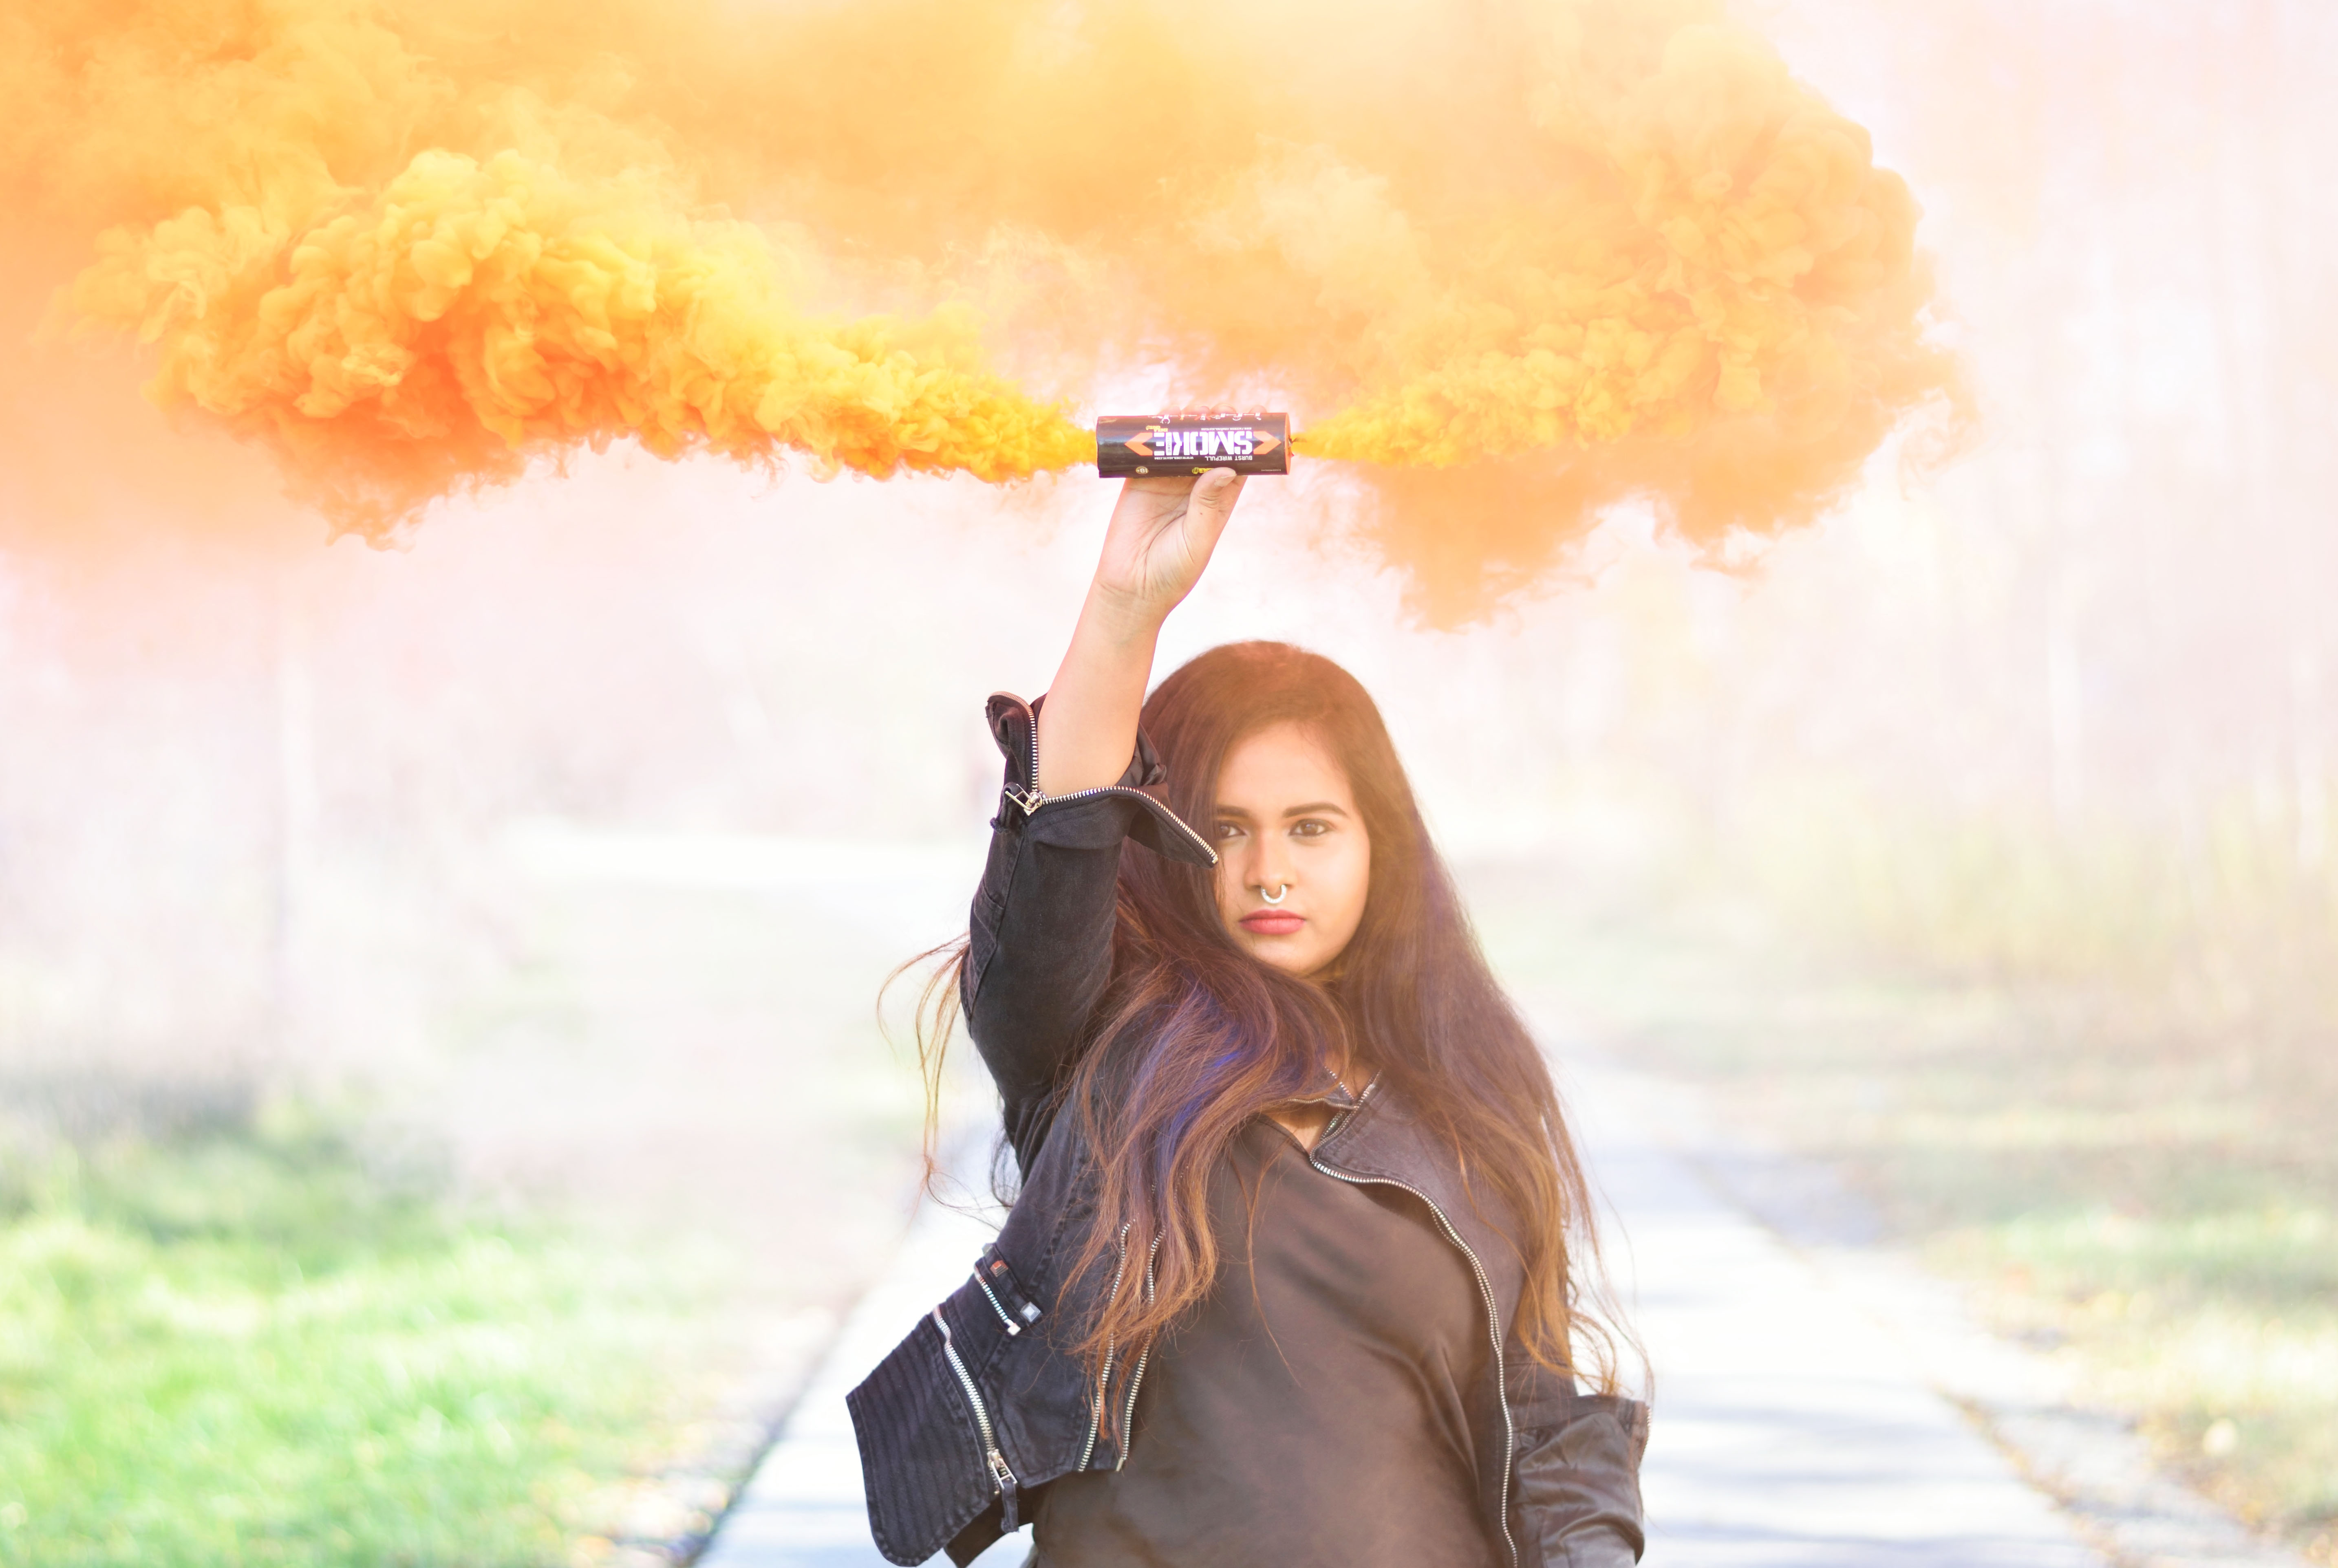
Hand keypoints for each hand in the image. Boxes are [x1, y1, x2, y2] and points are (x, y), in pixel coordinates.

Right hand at [1089, 409, 1247, 628]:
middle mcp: (1194, 489)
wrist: (1131, 588)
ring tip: (1196, 412)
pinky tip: (1164, 419)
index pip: (1236, 464)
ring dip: (1188, 425)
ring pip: (1180, 445)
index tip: (1254, 417)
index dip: (1246, 441)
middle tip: (1221, 411)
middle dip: (1216, 426)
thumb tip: (1226, 468)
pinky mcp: (1139, 482)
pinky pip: (1149, 451)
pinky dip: (1156, 434)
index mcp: (1217, 502)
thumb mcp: (1197, 540)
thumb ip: (1208, 505)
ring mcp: (1166, 483)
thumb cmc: (1172, 572)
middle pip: (1208, 448)